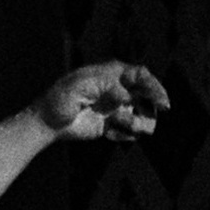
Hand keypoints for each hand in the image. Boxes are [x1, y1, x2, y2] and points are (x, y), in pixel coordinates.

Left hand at [35, 60, 167, 143]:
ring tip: (135, 128)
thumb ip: (106, 88)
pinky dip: (124, 134)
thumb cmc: (62, 98)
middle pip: (143, 93)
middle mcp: (116, 91)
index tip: (161, 99)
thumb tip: (126, 97)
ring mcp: (113, 108)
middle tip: (162, 112)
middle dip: (154, 102)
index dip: (153, 85)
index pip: (139, 75)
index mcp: (111, 75)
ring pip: (137, 113)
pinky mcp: (107, 126)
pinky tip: (115, 134)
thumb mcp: (82, 86)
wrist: (47, 122)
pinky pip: (124, 131)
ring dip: (139, 121)